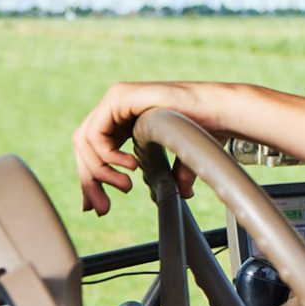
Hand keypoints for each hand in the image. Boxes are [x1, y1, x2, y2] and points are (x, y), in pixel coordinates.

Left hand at [73, 80, 221, 213]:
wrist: (220, 113)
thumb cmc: (208, 129)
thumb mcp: (180, 158)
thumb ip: (166, 174)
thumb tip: (170, 195)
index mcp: (126, 118)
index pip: (93, 150)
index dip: (91, 179)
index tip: (96, 206)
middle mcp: (117, 106)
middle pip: (84, 148)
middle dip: (90, 182)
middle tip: (103, 208)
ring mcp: (116, 99)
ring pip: (84, 142)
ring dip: (99, 172)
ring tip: (126, 187)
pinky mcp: (119, 97)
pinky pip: (95, 134)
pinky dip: (106, 157)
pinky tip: (132, 167)